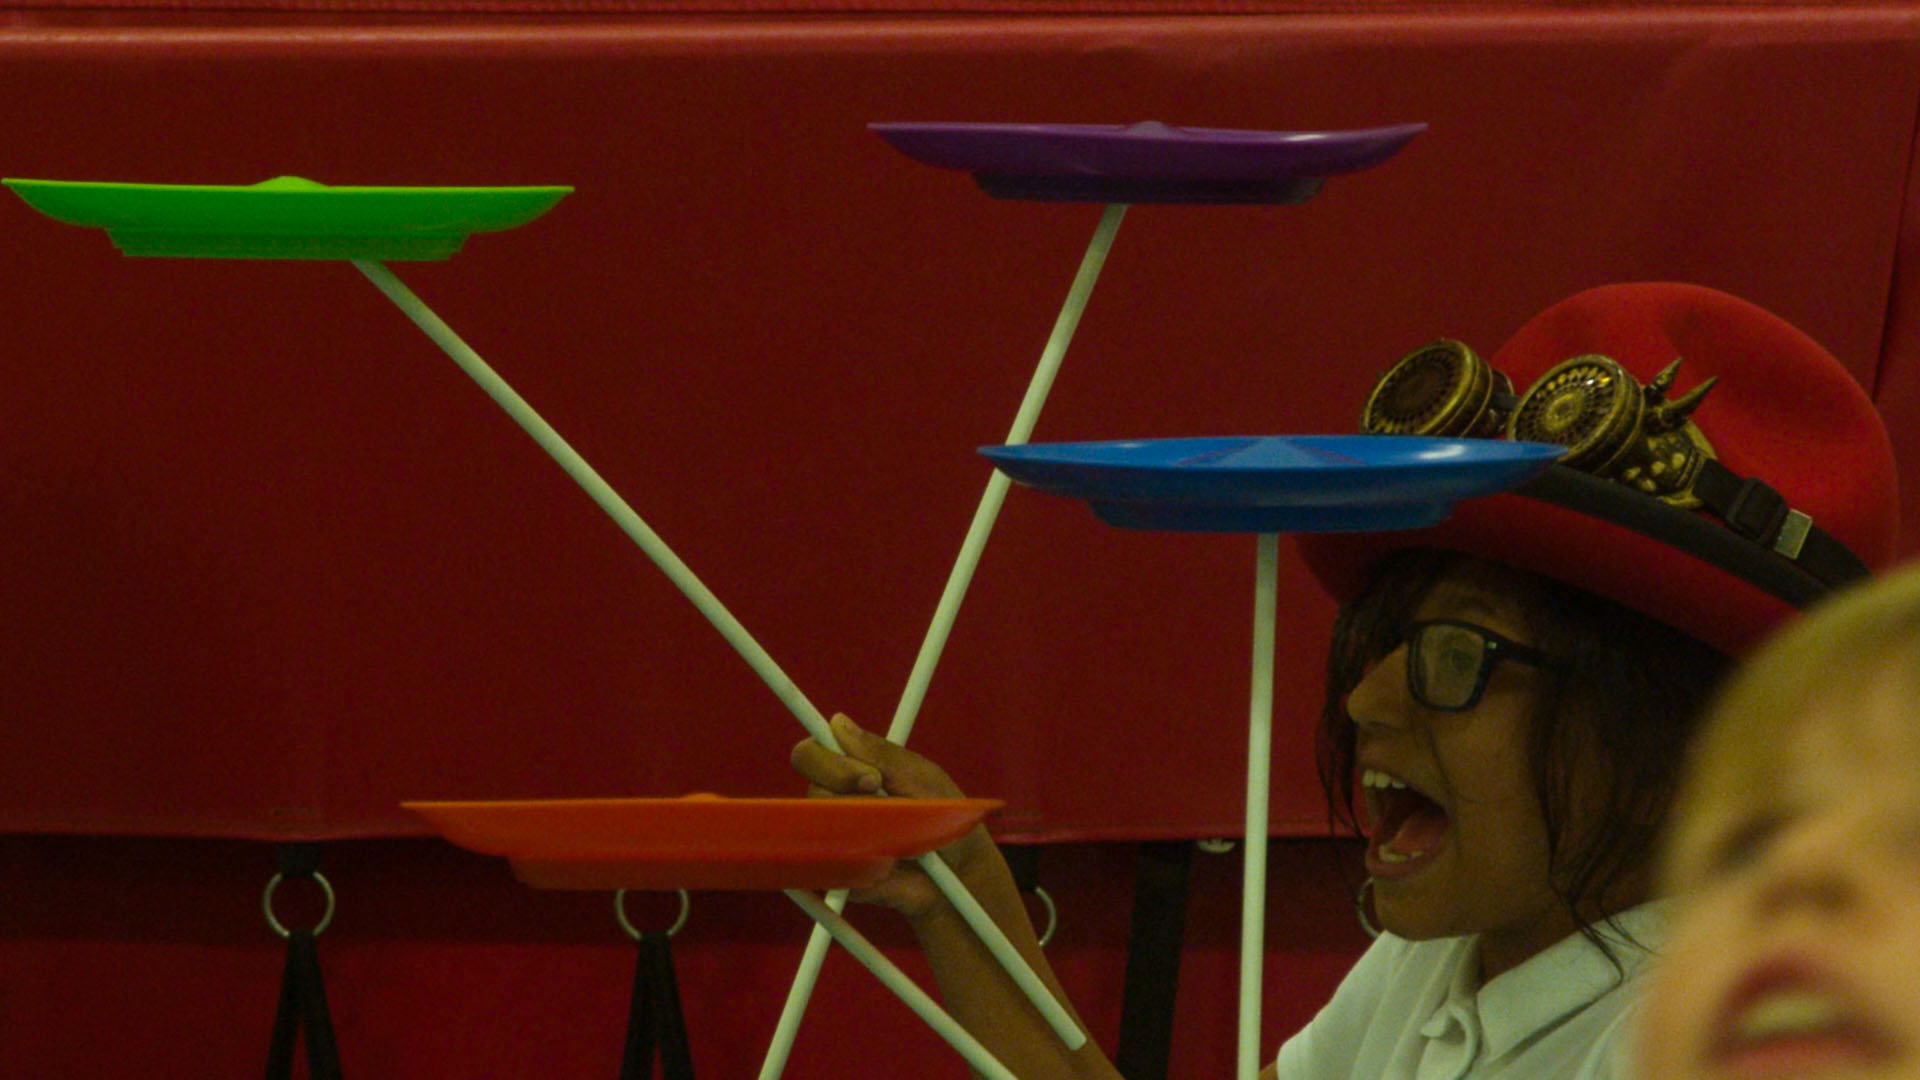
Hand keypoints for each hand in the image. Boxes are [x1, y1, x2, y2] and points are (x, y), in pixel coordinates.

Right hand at [791, 713, 993, 917]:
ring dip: (867, 831)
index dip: (830, 762)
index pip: (811, 754)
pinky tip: (893, 865)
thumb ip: (881, 754)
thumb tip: (839, 722)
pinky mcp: (840, 875)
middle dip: (849, 794)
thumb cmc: (945, 817)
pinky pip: (839, 868)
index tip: (871, 775)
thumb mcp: (920, 776)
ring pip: (824, 829)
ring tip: (902, 838)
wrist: (961, 871)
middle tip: (887, 807)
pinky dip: (869, 865)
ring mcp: (834, 840)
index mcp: (850, 770)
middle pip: (811, 790)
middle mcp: (835, 803)